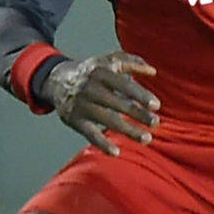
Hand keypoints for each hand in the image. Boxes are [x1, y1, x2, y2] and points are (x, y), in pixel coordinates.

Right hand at [44, 51, 159, 155]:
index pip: (123, 84)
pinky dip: (102, 143)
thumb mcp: (108, 61)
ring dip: (128, 130)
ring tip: (146, 139)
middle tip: (156, 123)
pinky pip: (89, 133)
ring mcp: (82, 105)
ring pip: (107, 119)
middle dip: (138, 114)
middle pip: (117, 103)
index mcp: (100, 72)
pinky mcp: (75, 120)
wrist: (57, 81)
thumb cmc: (92, 72)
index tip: (156, 106)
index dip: (140, 95)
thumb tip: (152, 71)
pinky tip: (116, 152)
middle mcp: (90, 88)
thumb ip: (132, 62)